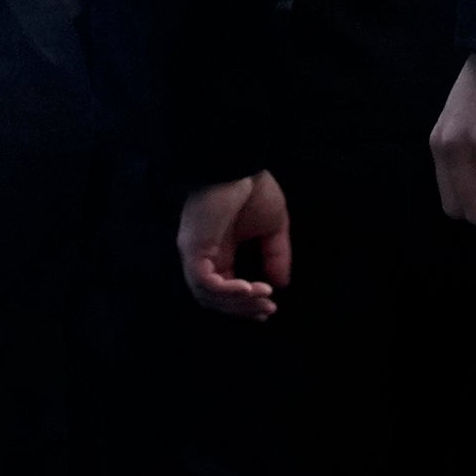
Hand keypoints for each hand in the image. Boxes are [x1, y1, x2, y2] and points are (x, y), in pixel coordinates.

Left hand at [176, 171, 291, 318]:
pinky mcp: (192, 248)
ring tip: (263, 300)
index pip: (223, 288)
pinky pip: (204, 281)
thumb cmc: (253, 189)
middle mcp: (202, 255)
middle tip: (267, 311)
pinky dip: (226, 291)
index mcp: (218, 250)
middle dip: (242, 308)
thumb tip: (282, 284)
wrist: (238, 164)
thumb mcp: (273, 227)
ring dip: (237, 303)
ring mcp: (194, 252)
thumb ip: (276, 255)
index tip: (267, 310)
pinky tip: (249, 288)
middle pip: (213, 298)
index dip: (243, 303)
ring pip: (207, 295)